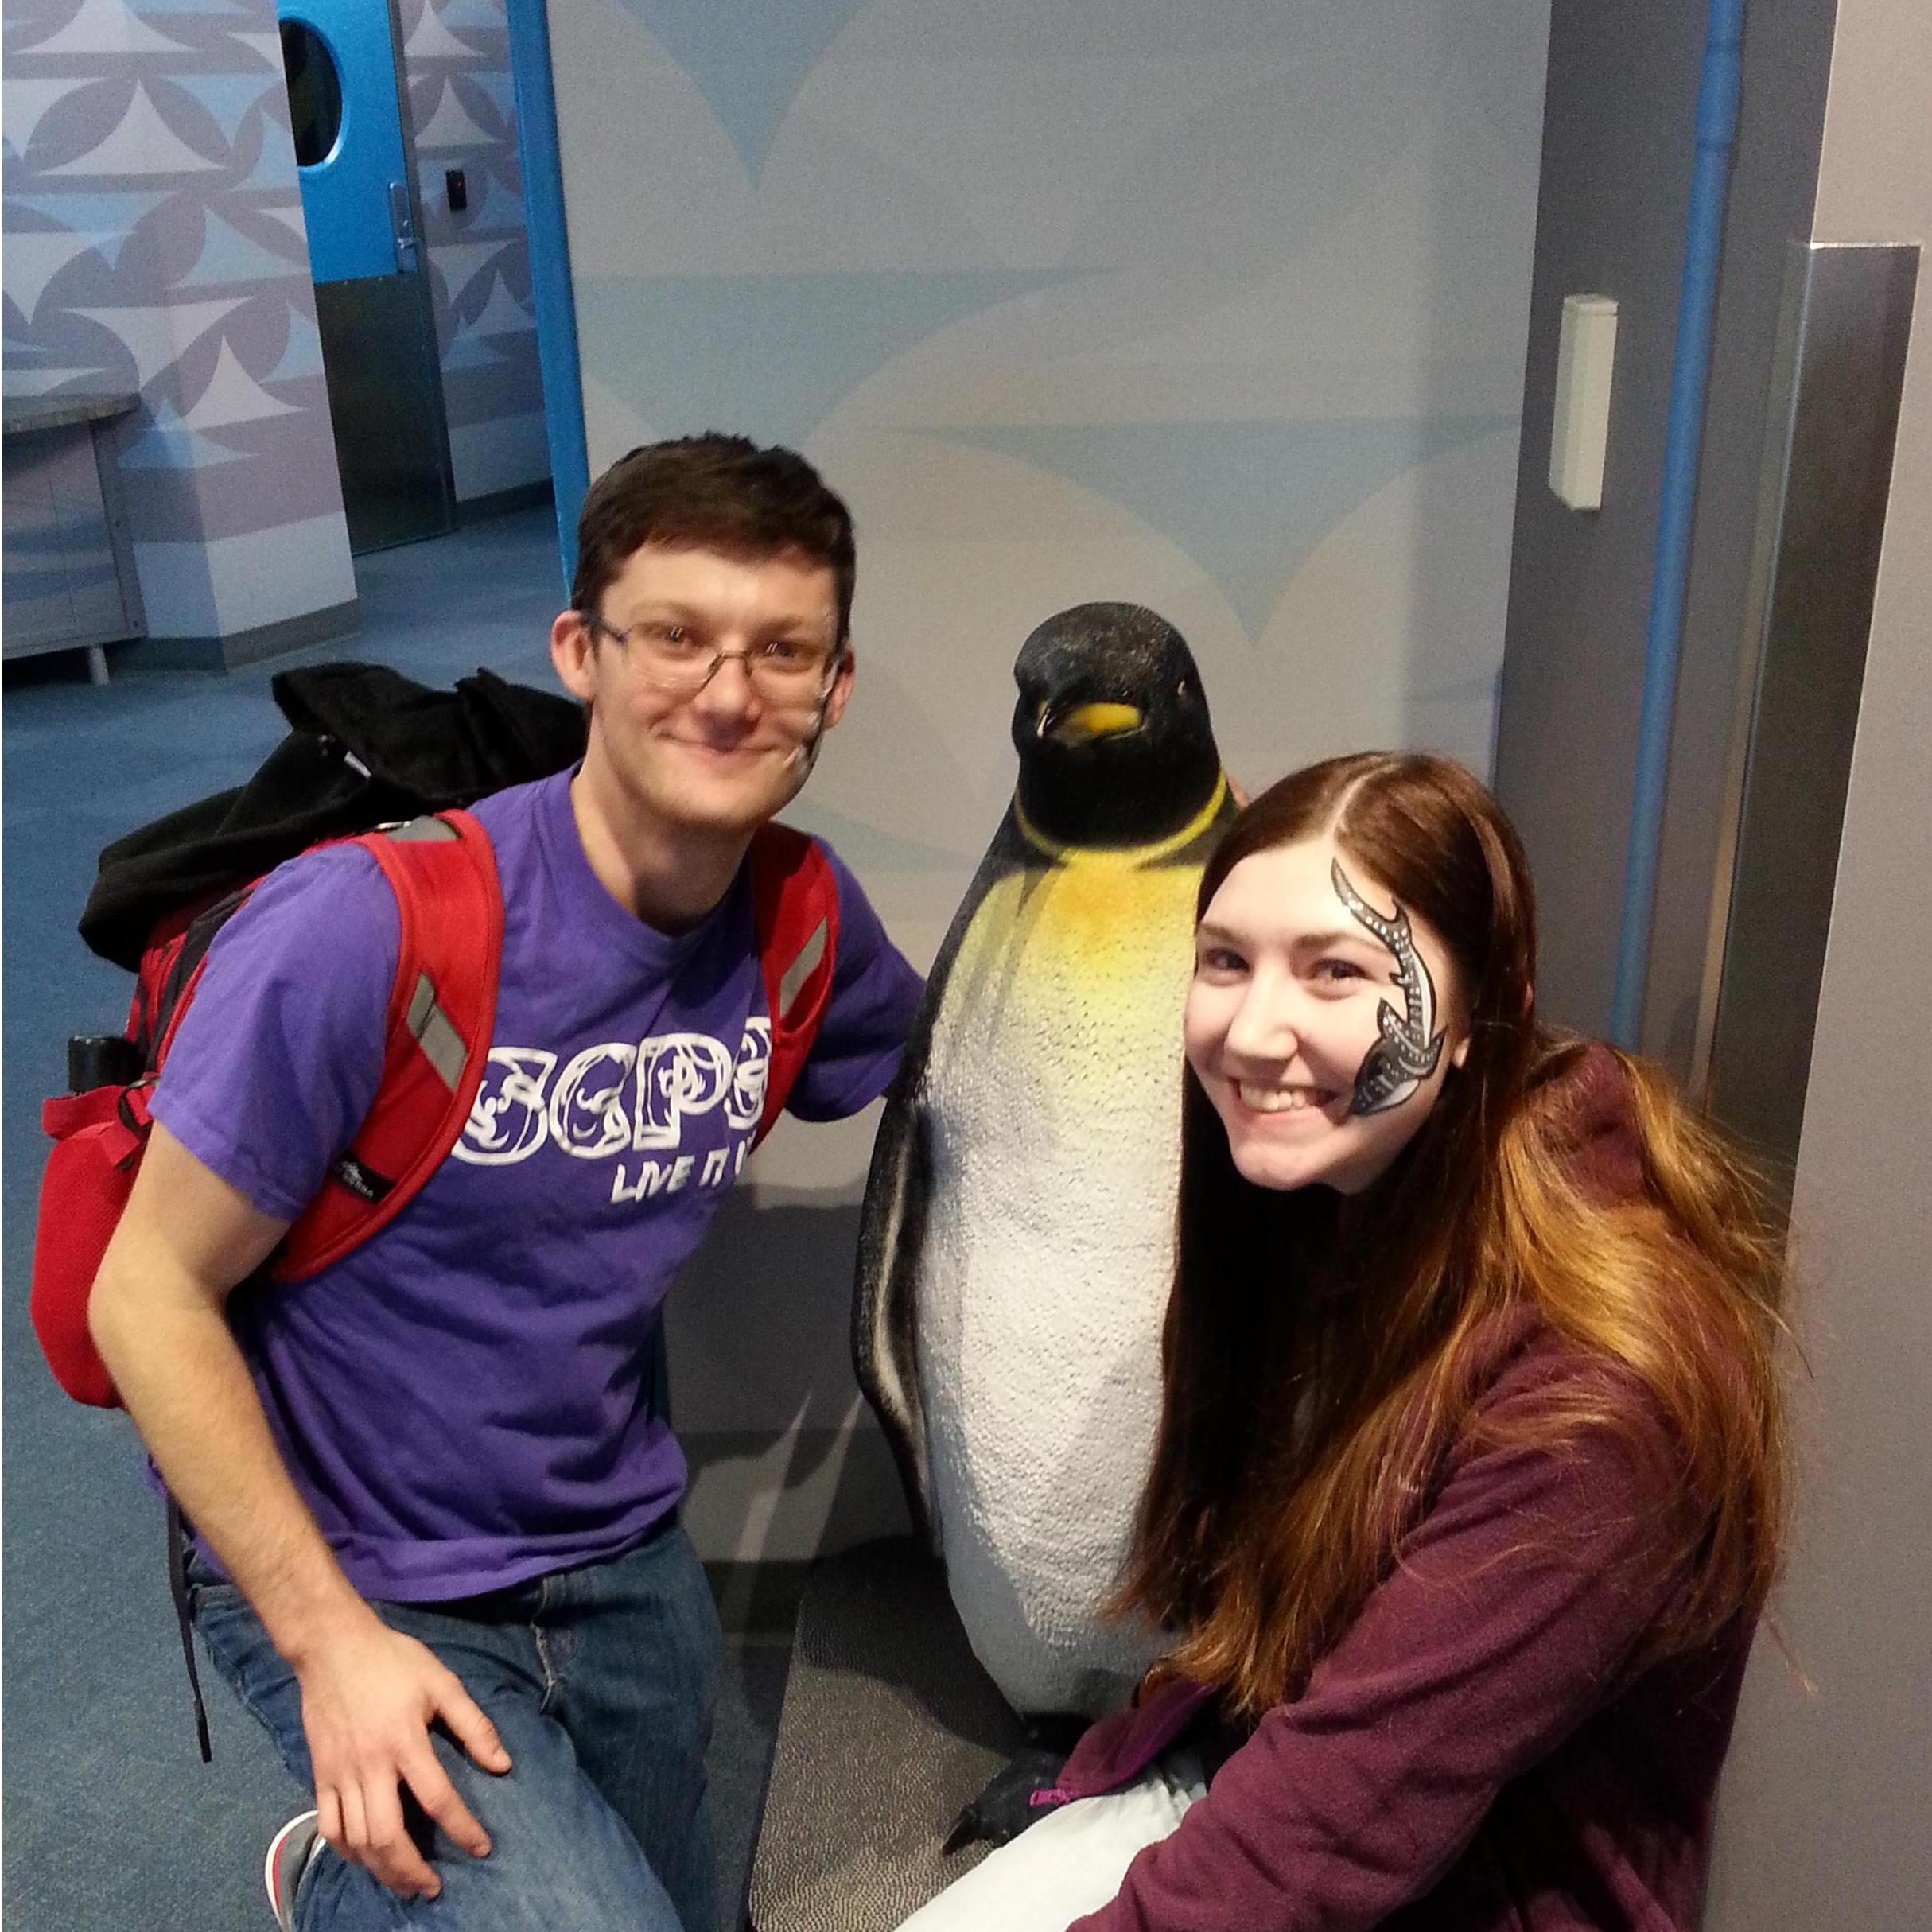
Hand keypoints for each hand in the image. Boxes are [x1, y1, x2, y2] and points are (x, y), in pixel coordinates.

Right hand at [294, 1610, 512, 1899]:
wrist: (332, 1647)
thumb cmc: (393, 1661)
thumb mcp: (442, 1683)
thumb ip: (473, 1725)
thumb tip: (502, 1765)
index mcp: (405, 1741)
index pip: (437, 1798)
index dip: (462, 1829)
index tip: (482, 1849)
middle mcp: (370, 1766)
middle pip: (388, 1835)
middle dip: (412, 1870)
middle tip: (434, 1887)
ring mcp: (340, 1774)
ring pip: (357, 1840)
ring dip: (382, 1869)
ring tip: (405, 1883)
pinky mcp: (319, 1776)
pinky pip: (329, 1828)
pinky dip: (346, 1851)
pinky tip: (365, 1859)